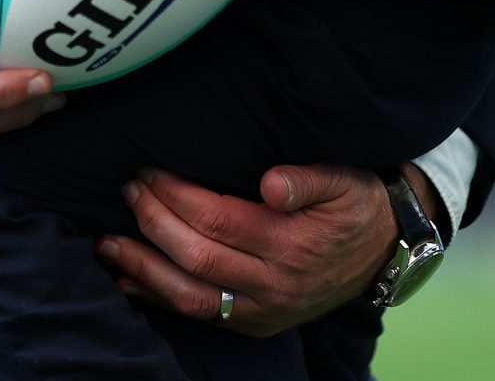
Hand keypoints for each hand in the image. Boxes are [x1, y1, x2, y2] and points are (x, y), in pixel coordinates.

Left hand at [95, 163, 396, 335]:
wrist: (387, 251)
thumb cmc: (357, 206)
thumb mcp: (345, 182)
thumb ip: (308, 178)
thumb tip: (270, 183)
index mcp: (292, 245)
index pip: (219, 221)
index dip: (178, 196)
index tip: (150, 170)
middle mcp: (274, 284)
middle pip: (197, 257)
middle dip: (154, 223)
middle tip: (128, 189)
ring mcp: (264, 311)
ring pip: (191, 297)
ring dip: (144, 269)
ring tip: (107, 242)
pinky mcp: (256, 324)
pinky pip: (201, 316)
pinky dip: (160, 299)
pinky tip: (130, 280)